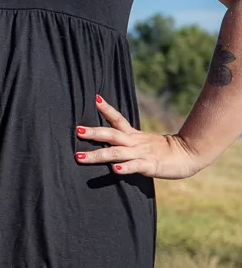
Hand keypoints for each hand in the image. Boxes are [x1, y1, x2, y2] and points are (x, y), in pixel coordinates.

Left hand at [75, 94, 202, 179]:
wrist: (189, 155)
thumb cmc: (163, 150)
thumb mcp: (142, 141)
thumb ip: (126, 140)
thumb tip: (107, 138)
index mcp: (133, 135)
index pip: (118, 119)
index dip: (106, 109)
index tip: (94, 98)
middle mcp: (134, 142)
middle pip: (111, 134)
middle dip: (93, 133)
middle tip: (77, 131)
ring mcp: (141, 153)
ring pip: (116, 152)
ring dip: (98, 155)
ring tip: (80, 156)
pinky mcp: (150, 166)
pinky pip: (135, 166)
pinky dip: (125, 167)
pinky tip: (114, 169)